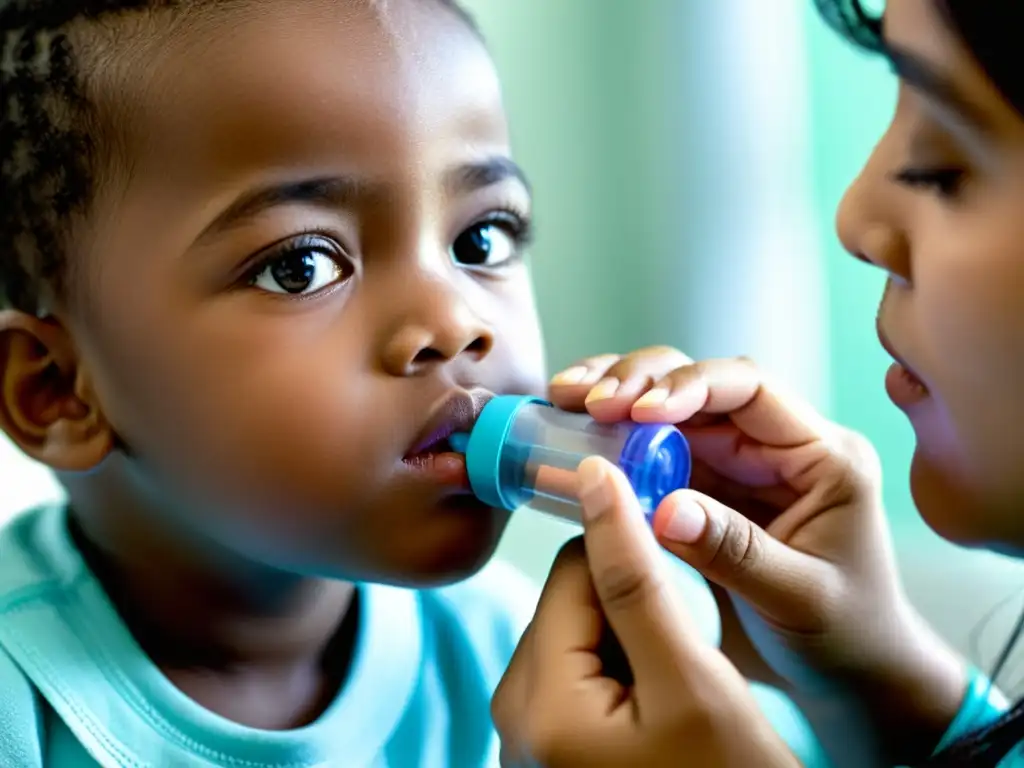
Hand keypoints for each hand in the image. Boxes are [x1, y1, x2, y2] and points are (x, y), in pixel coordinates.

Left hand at [492, 457, 798, 767]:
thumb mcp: (692, 680)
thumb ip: (637, 579)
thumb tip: (594, 480)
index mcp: (537, 700)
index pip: (573, 571)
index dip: (631, 547)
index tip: (681, 544)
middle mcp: (513, 716)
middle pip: (572, 603)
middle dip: (634, 605)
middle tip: (689, 648)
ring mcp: (529, 735)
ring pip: (580, 634)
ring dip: (633, 638)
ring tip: (679, 687)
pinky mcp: (551, 744)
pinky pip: (582, 673)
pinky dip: (625, 669)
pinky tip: (662, 704)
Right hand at [548, 348, 967, 764]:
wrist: (850, 674)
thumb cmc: (844, 636)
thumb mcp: (797, 598)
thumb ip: (733, 550)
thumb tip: (662, 508)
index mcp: (823, 456)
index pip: (751, 390)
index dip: (691, 387)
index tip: (639, 412)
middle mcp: (778, 446)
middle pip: (701, 385)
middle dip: (640, 383)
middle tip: (585, 403)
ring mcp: (739, 464)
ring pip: (671, 408)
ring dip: (617, 397)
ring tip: (566, 398)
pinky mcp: (706, 487)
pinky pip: (655, 449)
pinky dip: (614, 438)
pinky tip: (576, 428)